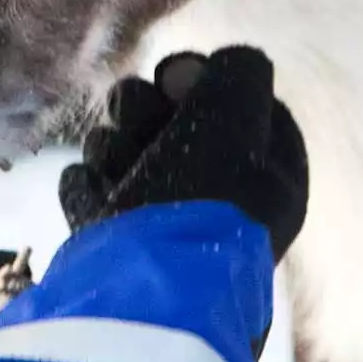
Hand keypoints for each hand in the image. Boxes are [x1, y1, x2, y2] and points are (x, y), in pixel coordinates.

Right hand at [59, 46, 308, 262]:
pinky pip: (95, 188)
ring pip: (129, 149)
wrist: (136, 292)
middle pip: (175, 119)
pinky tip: (95, 202)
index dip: (203, 79)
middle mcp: (224, 200)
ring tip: (112, 168)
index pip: (243, 101)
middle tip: (135, 120)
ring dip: (112, 146)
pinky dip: (90, 190)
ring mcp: (166, 222)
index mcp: (272, 176)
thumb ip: (236, 71)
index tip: (175, 78)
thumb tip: (205, 69)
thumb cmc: (194, 201)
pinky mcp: (116, 241)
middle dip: (144, 110)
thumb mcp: (231, 116)